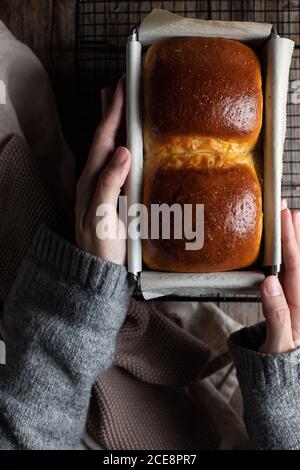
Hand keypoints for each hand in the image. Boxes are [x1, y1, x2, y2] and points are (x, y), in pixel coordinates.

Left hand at [76, 76, 130, 264]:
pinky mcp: (113, 195)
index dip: (113, 111)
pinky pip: (118, 163)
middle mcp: (95, 179)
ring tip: (120, 106)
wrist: (97, 270)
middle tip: (118, 86)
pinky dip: (123, 145)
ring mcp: (104, 186)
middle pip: (104, 137)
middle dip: (111, 110)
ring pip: (110, 148)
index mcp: (92, 179)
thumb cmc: (99, 246)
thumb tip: (123, 151)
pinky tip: (128, 143)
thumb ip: (110, 183)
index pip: (104, 138)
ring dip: (115, 125)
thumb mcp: (103, 215)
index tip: (121, 86)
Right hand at [260, 200, 299, 352]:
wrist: (282, 381)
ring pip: (298, 267)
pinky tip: (289, 250)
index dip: (291, 241)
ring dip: (296, 243)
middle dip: (296, 235)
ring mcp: (297, 302)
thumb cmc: (279, 365)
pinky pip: (292, 276)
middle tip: (290, 210)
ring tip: (294, 220)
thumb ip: (276, 316)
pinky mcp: (291, 304)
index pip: (296, 268)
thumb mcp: (278, 347)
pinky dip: (291, 259)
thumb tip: (269, 283)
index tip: (285, 219)